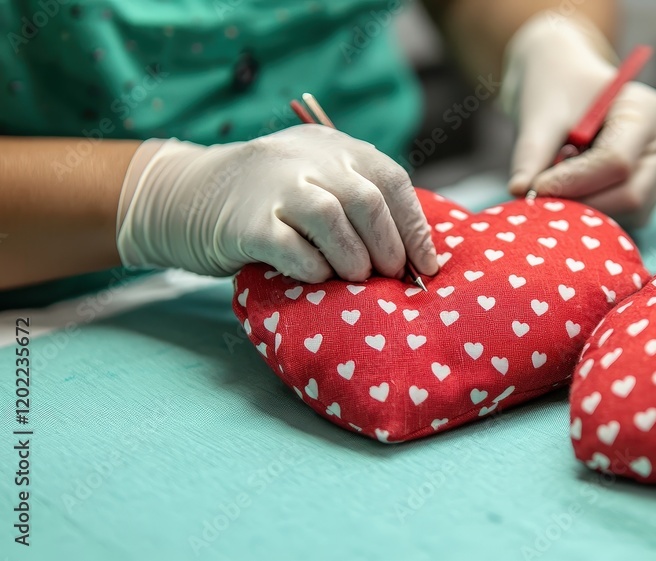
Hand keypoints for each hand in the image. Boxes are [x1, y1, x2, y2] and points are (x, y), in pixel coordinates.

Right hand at [116, 124, 438, 282]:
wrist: (181, 196)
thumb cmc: (264, 200)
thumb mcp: (312, 180)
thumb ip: (354, 200)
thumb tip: (411, 254)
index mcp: (333, 146)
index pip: (391, 180)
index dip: (414, 226)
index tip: (426, 264)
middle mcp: (307, 158)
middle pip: (367, 201)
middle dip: (389, 247)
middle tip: (390, 276)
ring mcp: (274, 186)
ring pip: (334, 220)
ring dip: (355, 259)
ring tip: (356, 278)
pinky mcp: (246, 222)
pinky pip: (293, 249)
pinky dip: (314, 269)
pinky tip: (317, 277)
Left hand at [501, 11, 655, 226]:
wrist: (571, 87)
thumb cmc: (559, 93)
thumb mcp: (541, 115)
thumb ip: (532, 153)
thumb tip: (520, 190)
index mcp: (647, 109)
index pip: (617, 161)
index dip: (574, 181)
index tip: (536, 187)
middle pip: (631, 195)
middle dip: (582, 203)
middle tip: (544, 196)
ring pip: (631, 213)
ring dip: (589, 209)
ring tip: (565, 178)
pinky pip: (629, 218)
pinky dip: (597, 211)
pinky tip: (579, 187)